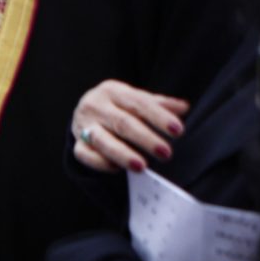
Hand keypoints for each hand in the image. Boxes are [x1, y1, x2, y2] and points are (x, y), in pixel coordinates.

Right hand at [69, 79, 187, 172]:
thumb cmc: (119, 106)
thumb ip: (159, 104)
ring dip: (122, 154)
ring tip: (142, 166)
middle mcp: (95, 106)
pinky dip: (101, 163)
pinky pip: (86, 155)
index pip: (138, 103)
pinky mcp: (77, 144)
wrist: (86, 111)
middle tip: (166, 153)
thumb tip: (183, 107)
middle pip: (121, 122)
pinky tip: (117, 169)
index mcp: (112, 91)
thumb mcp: (136, 99)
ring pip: (102, 140)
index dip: (159, 117)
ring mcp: (83, 125)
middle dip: (145, 138)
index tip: (178, 130)